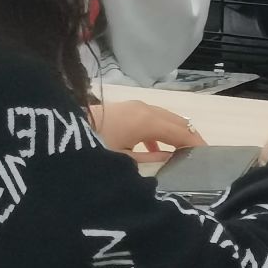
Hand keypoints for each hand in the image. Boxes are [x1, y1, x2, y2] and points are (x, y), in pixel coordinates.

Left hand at [88, 98, 203, 156]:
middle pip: (176, 121)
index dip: (196, 143)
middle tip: (201, 155)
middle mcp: (145, 109)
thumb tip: (174, 160)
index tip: (209, 156)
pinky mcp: (125, 110)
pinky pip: (151, 118)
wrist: (59, 134)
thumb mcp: (125, 161)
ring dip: (175, 133)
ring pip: (164, 118)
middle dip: (189, 136)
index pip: (181, 131)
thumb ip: (152, 160)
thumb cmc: (95, 148)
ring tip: (183, 153)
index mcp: (148, 120)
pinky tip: (156, 149)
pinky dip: (160, 131)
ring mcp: (134, 107)